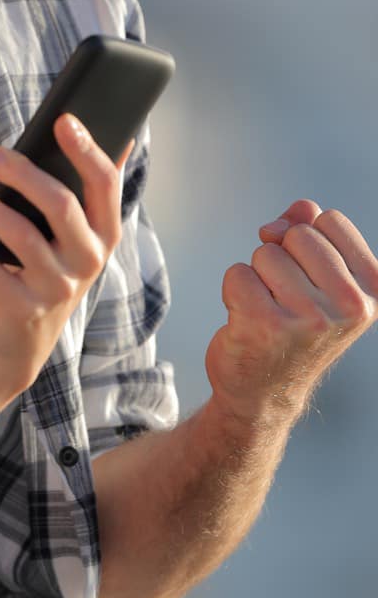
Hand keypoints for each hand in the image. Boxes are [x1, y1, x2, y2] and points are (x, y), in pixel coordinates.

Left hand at [0, 115, 125, 391]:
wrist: (25, 340)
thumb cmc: (47, 269)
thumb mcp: (75, 237)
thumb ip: (90, 193)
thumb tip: (122, 139)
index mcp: (104, 234)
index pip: (105, 184)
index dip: (86, 150)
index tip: (63, 120)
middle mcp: (88, 260)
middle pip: (60, 203)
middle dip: (21, 172)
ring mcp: (56, 287)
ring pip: (19, 234)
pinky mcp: (22, 307)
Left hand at [206, 200, 377, 429]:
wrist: (264, 391)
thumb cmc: (292, 326)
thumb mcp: (317, 278)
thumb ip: (311, 232)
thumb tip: (302, 206)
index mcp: (372, 289)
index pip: (327, 220)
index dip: (303, 238)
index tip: (306, 274)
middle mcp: (350, 305)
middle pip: (295, 234)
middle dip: (279, 257)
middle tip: (284, 298)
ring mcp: (309, 317)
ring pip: (265, 252)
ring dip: (257, 276)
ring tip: (270, 311)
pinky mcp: (265, 325)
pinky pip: (237, 273)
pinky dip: (234, 291)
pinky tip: (248, 321)